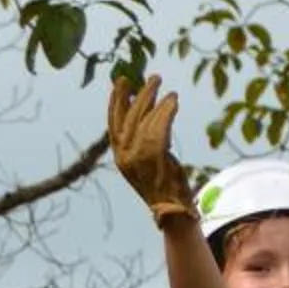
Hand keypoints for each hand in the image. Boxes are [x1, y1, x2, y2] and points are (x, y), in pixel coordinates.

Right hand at [107, 75, 195, 225]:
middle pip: (129, 117)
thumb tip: (148, 113)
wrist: (172, 210)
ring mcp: (138, 156)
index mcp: (119, 157)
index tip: (122, 82)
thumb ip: (142, 141)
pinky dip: (167, 111)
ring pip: (145, 119)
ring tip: (165, 86)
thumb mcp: (146, 162)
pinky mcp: (154, 156)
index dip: (117, 101)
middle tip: (152, 77)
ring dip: (156, 99)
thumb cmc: (164, 187)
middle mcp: (124, 155)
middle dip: (139, 94)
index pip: (114, 123)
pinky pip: (159, 126)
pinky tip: (174, 100)